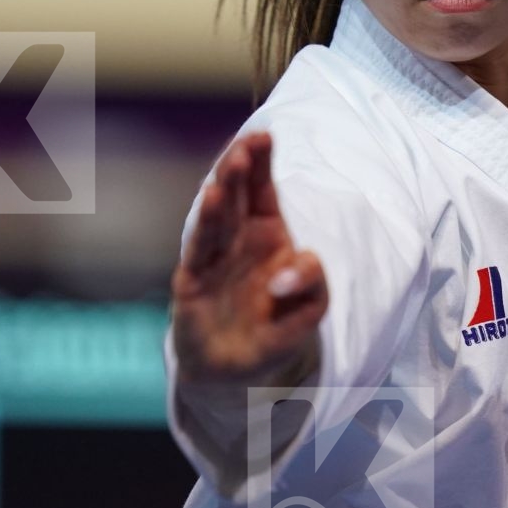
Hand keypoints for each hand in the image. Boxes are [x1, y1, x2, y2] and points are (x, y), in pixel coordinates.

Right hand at [171, 131, 325, 387]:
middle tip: (246, 144)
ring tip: (232, 166)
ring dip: (225, 190)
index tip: (263, 136)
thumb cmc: (273, 330)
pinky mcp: (194, 280)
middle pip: (237, 195)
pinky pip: (200, 248)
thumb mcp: (310, 309)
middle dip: (241, 167)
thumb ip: (313, 284)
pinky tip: (212, 200)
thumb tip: (289, 270)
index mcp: (267, 236)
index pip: (263, 192)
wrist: (237, 371)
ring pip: (218, 216)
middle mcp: (237, 239)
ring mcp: (214, 257)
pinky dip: (206, 225)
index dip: (262, 164)